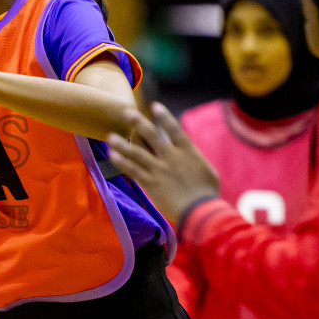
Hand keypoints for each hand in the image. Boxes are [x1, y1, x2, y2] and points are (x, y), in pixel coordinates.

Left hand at [105, 102, 220, 220]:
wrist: (200, 211)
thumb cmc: (207, 192)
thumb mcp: (207, 170)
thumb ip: (194, 158)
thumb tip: (187, 150)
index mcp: (188, 152)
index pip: (174, 130)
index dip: (164, 117)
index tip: (154, 106)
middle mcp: (171, 158)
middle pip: (152, 136)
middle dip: (139, 123)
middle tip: (126, 112)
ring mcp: (159, 170)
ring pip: (138, 153)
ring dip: (123, 144)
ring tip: (110, 136)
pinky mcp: (151, 184)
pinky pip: (133, 171)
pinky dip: (122, 162)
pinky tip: (112, 155)